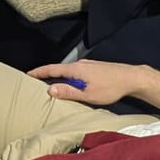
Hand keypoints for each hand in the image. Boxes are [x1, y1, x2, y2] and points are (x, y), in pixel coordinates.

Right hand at [26, 58, 147, 106]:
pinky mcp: (95, 68)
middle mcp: (80, 64)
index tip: (28, 74)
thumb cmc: (111, 88)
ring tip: (52, 86)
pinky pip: (77, 73)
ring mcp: (88, 65)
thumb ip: (69, 92)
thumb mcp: (88, 94)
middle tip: (36, 82)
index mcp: (76, 69)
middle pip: (59, 69)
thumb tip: (50, 90)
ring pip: (69, 71)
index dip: (39, 72)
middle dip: (47, 75)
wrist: (132, 78)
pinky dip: (70, 78)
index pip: (52, 69)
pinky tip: (72, 86)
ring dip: (60, 78)